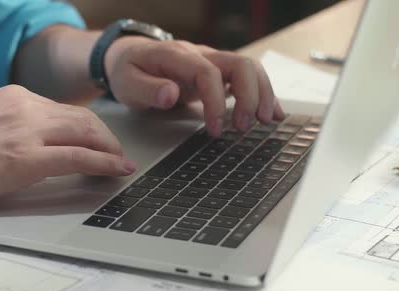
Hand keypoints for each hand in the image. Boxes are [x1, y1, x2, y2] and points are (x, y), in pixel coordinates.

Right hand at [0, 85, 135, 206]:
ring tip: (121, 162)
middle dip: (106, 137)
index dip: (89, 127)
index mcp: (16, 97)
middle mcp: (26, 107)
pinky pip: (79, 157)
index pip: (66, 109)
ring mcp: (27, 132)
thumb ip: (15, 124)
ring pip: (87, 134)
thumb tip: (40, 139)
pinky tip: (118, 169)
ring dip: (110, 149)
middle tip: (117, 153)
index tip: (100, 138)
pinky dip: (105, 163)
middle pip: (84, 118)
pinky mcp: (26, 159)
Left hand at [104, 37, 284, 135]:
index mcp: (177, 56)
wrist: (130, 57)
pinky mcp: (217, 72)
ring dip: (261, 93)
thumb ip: (148, 89)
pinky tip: (270, 113)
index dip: (215, 101)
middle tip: (244, 126)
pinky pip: (246, 77)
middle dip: (249, 95)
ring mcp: (211, 61)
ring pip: (249, 68)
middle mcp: (200, 54)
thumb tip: (171, 95)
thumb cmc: (129, 71)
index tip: (216, 129)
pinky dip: (261, 94)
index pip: (207, 72)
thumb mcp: (128, 83)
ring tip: (265, 121)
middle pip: (239, 64)